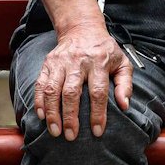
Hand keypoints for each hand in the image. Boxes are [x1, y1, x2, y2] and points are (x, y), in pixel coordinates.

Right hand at [32, 19, 131, 139]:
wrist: (82, 28)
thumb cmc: (104, 50)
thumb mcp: (122, 63)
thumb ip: (125, 84)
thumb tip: (125, 105)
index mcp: (99, 62)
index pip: (98, 91)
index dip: (97, 113)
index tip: (97, 131)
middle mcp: (78, 61)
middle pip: (71, 92)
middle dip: (70, 116)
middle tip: (70, 136)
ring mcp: (60, 62)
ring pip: (52, 89)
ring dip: (52, 112)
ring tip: (55, 130)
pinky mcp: (48, 63)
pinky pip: (40, 84)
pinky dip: (39, 101)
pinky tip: (41, 115)